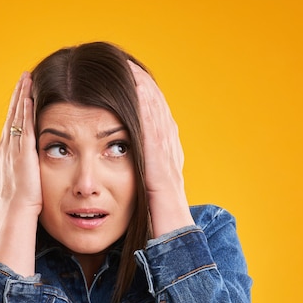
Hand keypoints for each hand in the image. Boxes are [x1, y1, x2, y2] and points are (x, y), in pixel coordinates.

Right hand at [0, 72, 41, 215]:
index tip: (21, 95)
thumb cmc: (20, 202)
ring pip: (17, 116)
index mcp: (5, 154)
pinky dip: (25, 111)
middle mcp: (6, 147)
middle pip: (12, 115)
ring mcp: (13, 149)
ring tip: (26, 79)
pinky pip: (23, 126)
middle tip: (23, 78)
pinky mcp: (23, 152)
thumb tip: (25, 167)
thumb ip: (21, 169)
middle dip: (18, 96)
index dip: (16, 109)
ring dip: (21, 96)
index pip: (11, 125)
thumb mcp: (18, 181)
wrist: (16, 211)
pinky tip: (29, 97)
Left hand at [128, 62, 193, 236]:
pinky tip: (136, 89)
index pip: (153, 121)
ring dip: (143, 89)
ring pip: (156, 115)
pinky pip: (153, 130)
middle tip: (127, 63)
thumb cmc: (158, 222)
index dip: (143, 98)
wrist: (175, 240)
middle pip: (157, 111)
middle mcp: (169, 152)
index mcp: (164, 158)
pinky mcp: (161, 164)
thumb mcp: (147, 194)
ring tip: (129, 67)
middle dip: (143, 86)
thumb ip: (141, 179)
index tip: (128, 79)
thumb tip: (129, 171)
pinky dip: (146, 108)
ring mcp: (167, 157)